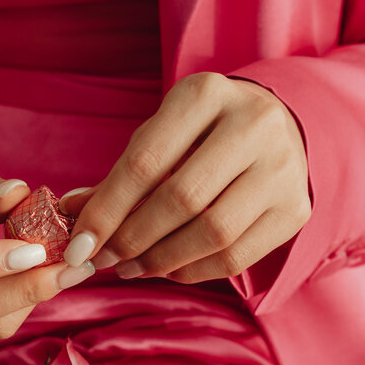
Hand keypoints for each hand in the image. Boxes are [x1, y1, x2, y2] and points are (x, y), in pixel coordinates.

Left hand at [60, 73, 309, 282]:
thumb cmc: (201, 134)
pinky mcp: (295, 208)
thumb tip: (69, 214)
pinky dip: (193, 271)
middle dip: (132, 238)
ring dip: (161, 260)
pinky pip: (236, 256)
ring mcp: (283, 168)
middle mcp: (254, 124)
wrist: (278, 128)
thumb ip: (119, 175)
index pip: (145, 162)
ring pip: (212, 233)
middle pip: (181, 199)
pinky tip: (167, 269)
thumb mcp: (159, 136)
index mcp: (206, 94)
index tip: (78, 245)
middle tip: (103, 260)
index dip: (107, 210)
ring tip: (131, 268)